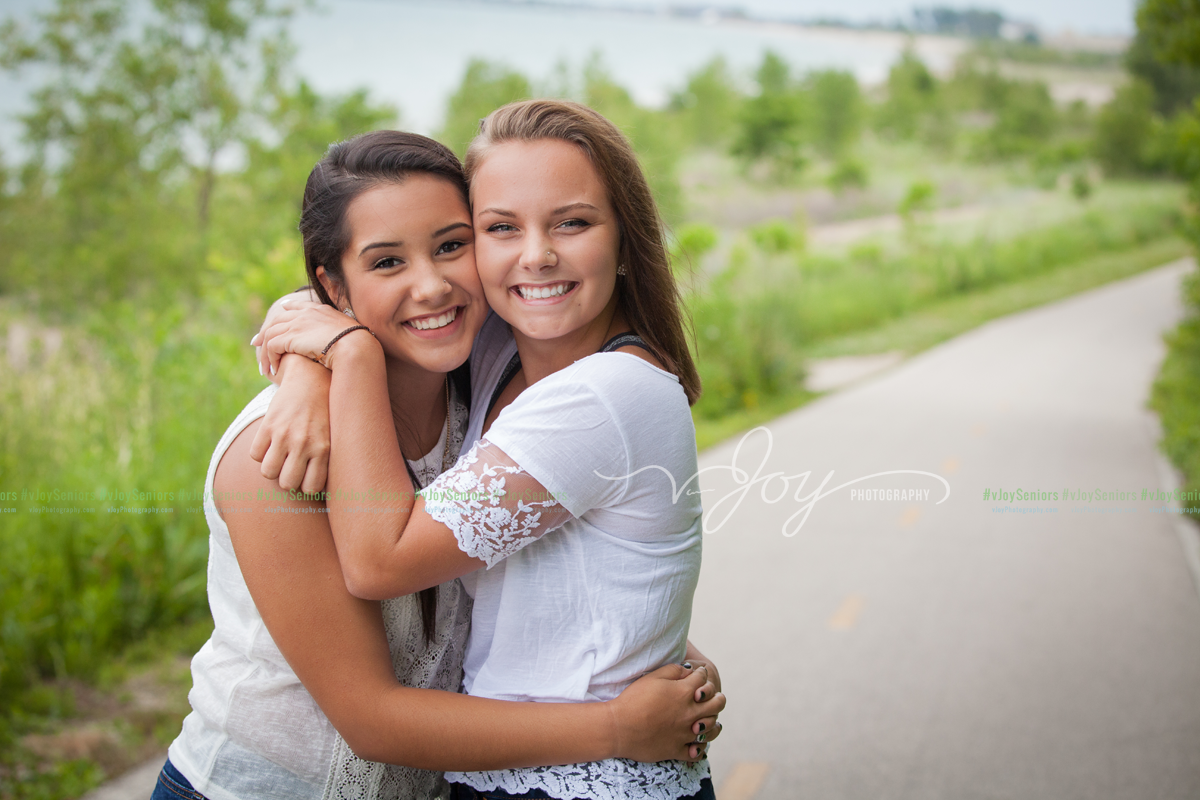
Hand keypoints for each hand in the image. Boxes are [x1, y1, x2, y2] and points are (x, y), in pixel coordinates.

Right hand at [249, 356, 331, 492]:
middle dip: (288, 479)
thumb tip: (320, 490)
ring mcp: (285, 434)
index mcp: (325, 449)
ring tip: (280, 456)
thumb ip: (327, 459)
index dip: (306, 486)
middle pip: (287, 484)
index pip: (310, 489)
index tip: (307, 476)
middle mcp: (304, 443)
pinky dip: (260, 453)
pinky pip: (255, 455)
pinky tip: (270, 443)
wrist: (312, 377)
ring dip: (272, 468)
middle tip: (292, 465)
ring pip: (268, 473)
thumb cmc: (326, 412)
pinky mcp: (268, 424)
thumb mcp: (334, 435)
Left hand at [254, 300, 375, 376]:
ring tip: (264, 365)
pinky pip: (271, 346)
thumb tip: (347, 342)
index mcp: (320, 310)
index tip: (278, 317)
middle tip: (257, 343)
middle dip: (265, 331)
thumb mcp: (351, 334)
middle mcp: (306, 314)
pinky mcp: (290, 337)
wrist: (356, 347)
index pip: (296, 306)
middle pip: (277, 320)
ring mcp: (297, 324)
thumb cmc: (359, 346)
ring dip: (265, 351)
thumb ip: (342, 333)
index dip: (285, 312)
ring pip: (270, 334)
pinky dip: (269, 357)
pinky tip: (273, 369)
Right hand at [607, 663, 725, 762]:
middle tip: (715, 696)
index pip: (703, 679)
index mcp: (684, 693)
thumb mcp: (653, 677)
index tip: (700, 674)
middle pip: (717, 704)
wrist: (618, 727)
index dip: (702, 674)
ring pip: (712, 728)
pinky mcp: (677, 750)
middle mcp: (690, 713)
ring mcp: (685, 733)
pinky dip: (701, 747)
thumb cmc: (633, 699)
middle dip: (717, 697)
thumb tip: (689, 670)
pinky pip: (697, 751)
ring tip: (714, 719)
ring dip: (715, 721)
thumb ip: (674, 670)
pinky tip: (699, 743)